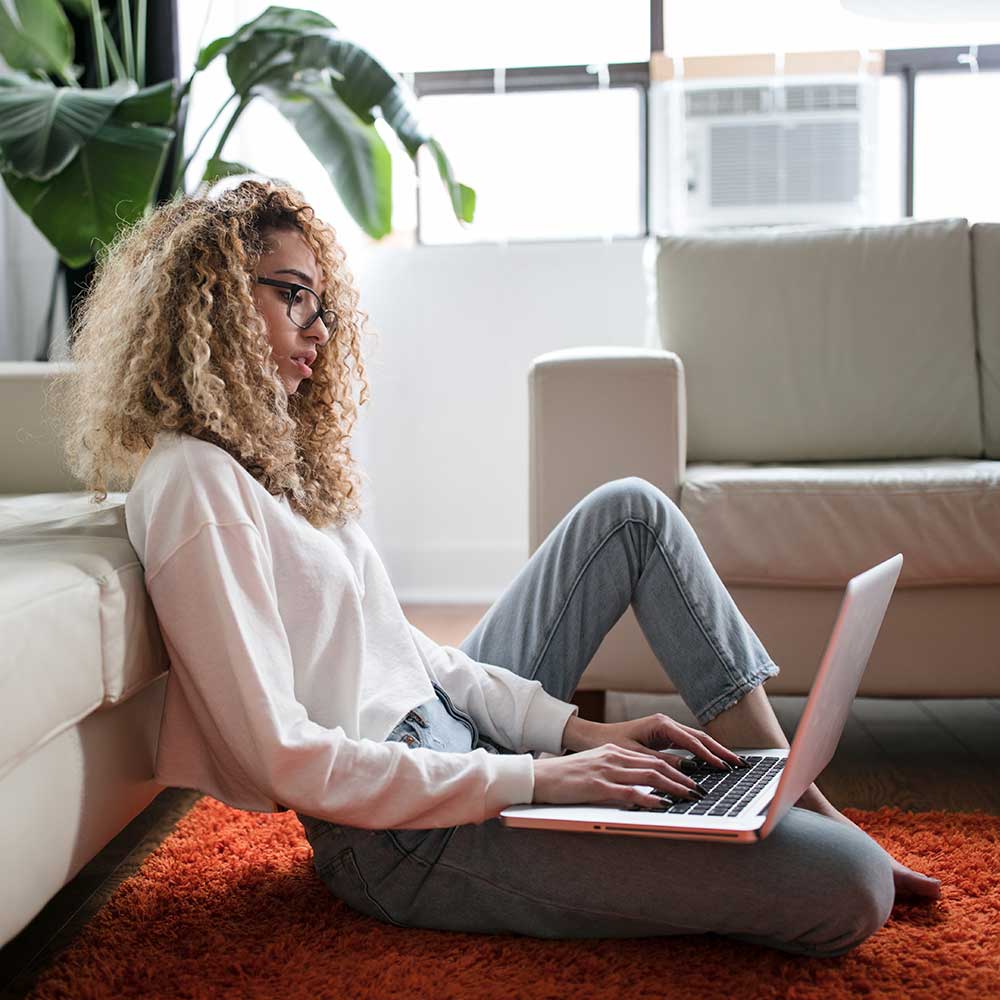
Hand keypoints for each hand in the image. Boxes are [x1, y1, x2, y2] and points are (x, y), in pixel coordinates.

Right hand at [532, 743, 707, 809]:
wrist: (538, 777)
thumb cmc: (564, 777)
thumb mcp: (594, 769)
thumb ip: (616, 774)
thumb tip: (639, 789)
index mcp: (613, 752)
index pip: (652, 759)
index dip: (675, 768)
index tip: (692, 779)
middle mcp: (613, 757)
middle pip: (656, 765)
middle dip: (682, 778)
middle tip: (700, 790)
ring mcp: (606, 771)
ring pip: (649, 776)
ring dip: (673, 787)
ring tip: (690, 796)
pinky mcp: (597, 786)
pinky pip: (630, 792)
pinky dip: (650, 798)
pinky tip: (663, 805)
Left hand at [561, 713, 745, 771]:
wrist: (595, 737)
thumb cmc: (611, 744)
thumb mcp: (636, 756)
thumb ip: (662, 762)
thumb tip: (688, 770)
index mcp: (661, 724)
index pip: (692, 741)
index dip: (709, 756)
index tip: (724, 768)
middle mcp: (667, 723)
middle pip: (700, 737)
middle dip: (721, 751)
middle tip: (739, 764)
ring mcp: (667, 729)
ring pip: (697, 740)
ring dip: (715, 752)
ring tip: (733, 764)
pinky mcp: (665, 736)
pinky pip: (689, 745)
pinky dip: (703, 753)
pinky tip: (714, 763)